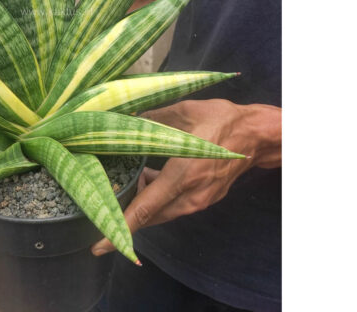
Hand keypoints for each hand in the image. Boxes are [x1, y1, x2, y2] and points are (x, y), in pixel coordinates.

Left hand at [91, 98, 280, 255]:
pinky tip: (150, 176)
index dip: (121, 228)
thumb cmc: (223, 121)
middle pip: (150, 216)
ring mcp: (200, 200)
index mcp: (182, 175)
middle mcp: (190, 195)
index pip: (145, 209)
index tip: (99, 246)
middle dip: (126, 212)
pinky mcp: (205, 199)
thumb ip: (153, 118)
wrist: (258, 135)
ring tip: (131, 176)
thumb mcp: (186, 111)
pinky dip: (157, 198)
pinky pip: (173, 206)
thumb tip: (128, 119)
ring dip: (143, 202)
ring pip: (161, 212)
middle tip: (105, 198)